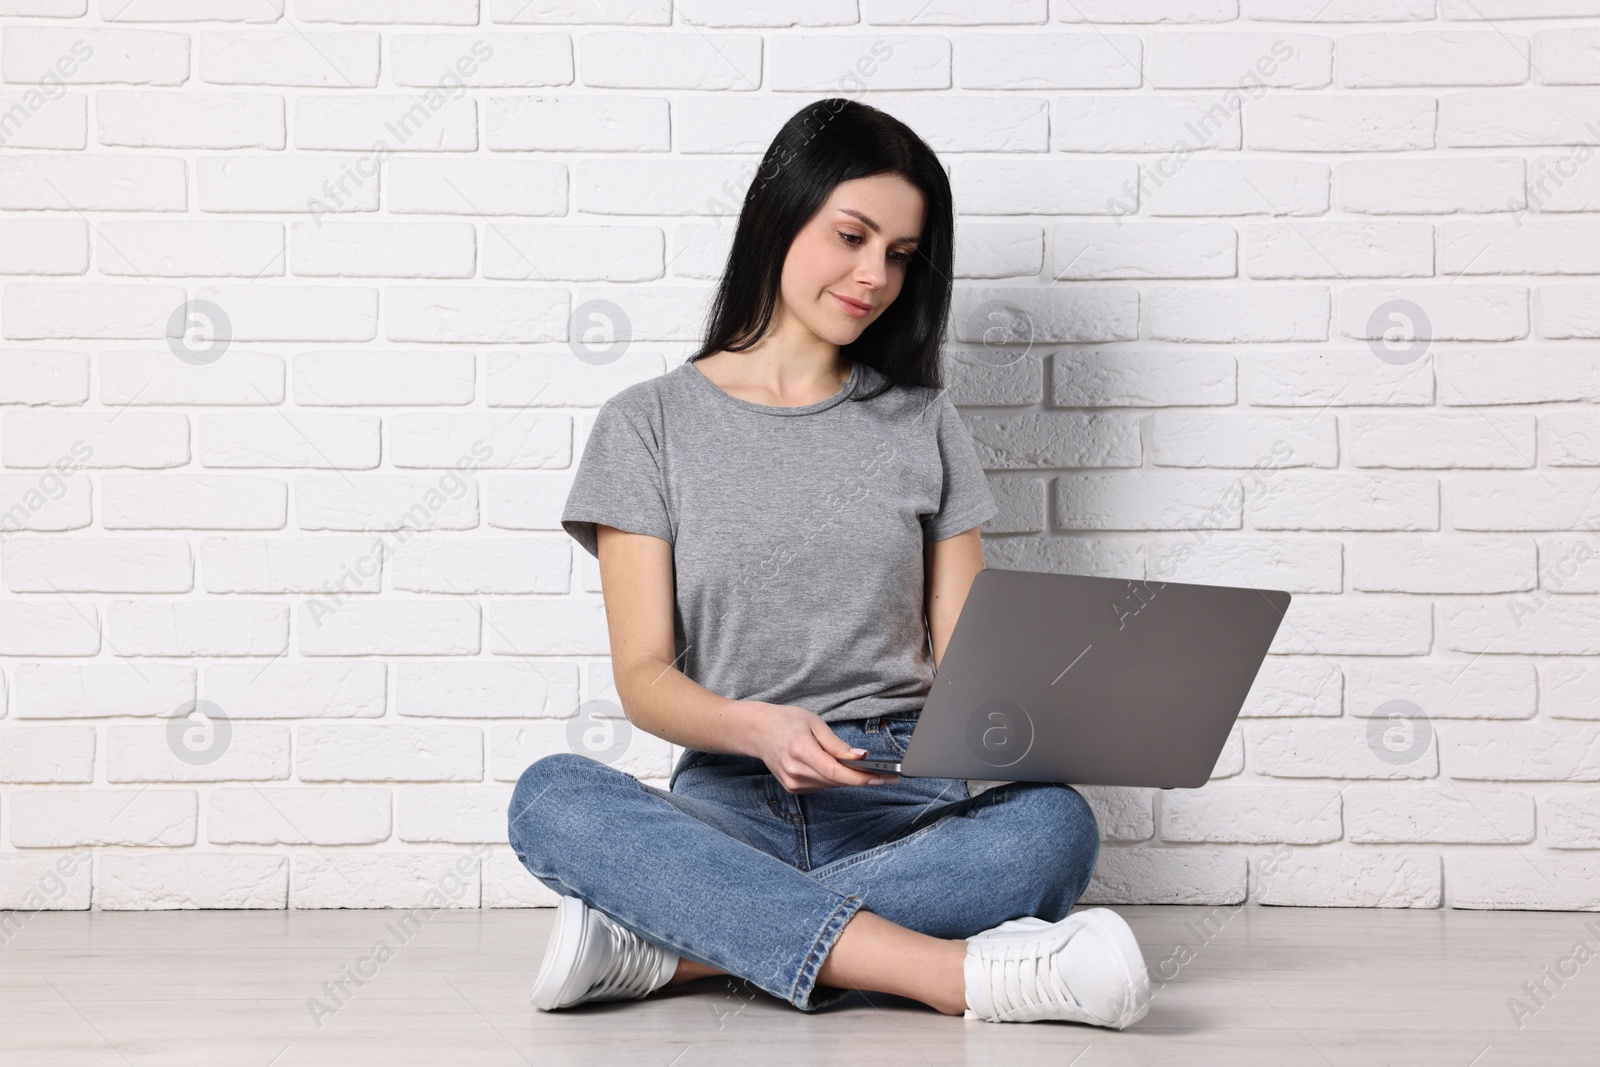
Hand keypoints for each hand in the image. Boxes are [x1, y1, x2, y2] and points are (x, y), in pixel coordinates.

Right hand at [739, 701, 899, 794]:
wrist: (758, 732)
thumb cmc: (786, 722)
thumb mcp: (814, 723)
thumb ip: (837, 744)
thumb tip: (861, 757)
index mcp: (800, 750)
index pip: (835, 772)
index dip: (860, 777)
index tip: (881, 777)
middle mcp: (795, 771)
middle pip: (836, 781)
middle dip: (862, 778)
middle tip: (886, 775)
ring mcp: (792, 783)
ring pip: (831, 785)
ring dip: (850, 779)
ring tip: (870, 772)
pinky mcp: (793, 788)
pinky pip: (822, 786)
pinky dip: (835, 779)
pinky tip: (841, 770)